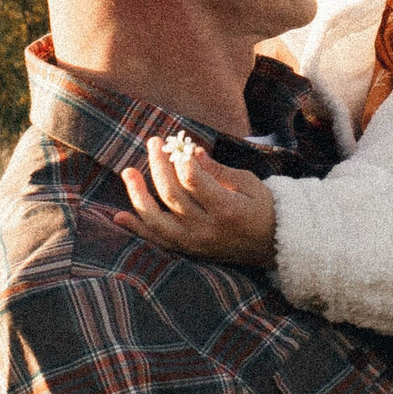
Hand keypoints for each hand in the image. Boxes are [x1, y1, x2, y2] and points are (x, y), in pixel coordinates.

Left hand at [113, 136, 275, 267]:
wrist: (273, 245)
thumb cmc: (262, 208)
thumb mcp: (248, 183)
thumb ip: (218, 170)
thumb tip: (192, 152)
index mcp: (227, 209)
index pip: (193, 181)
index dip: (181, 160)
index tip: (178, 144)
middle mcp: (207, 228)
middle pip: (172, 194)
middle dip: (159, 165)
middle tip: (154, 142)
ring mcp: (195, 242)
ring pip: (157, 219)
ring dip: (138, 195)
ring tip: (128, 172)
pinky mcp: (188, 250)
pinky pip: (157, 240)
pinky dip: (137, 228)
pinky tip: (119, 215)